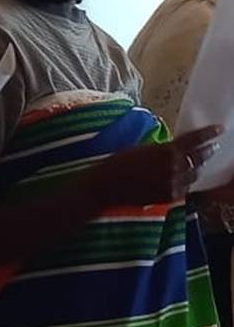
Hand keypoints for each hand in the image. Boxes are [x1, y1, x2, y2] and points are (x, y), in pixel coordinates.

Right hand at [91, 125, 222, 207]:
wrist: (108, 185)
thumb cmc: (119, 162)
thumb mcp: (141, 148)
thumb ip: (160, 148)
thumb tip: (173, 147)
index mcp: (165, 151)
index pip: (193, 140)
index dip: (208, 134)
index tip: (219, 129)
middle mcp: (173, 168)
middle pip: (198, 158)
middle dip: (207, 151)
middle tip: (214, 146)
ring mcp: (174, 184)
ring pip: (194, 175)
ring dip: (197, 168)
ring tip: (197, 163)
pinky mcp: (170, 197)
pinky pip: (185, 188)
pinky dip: (186, 182)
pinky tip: (183, 179)